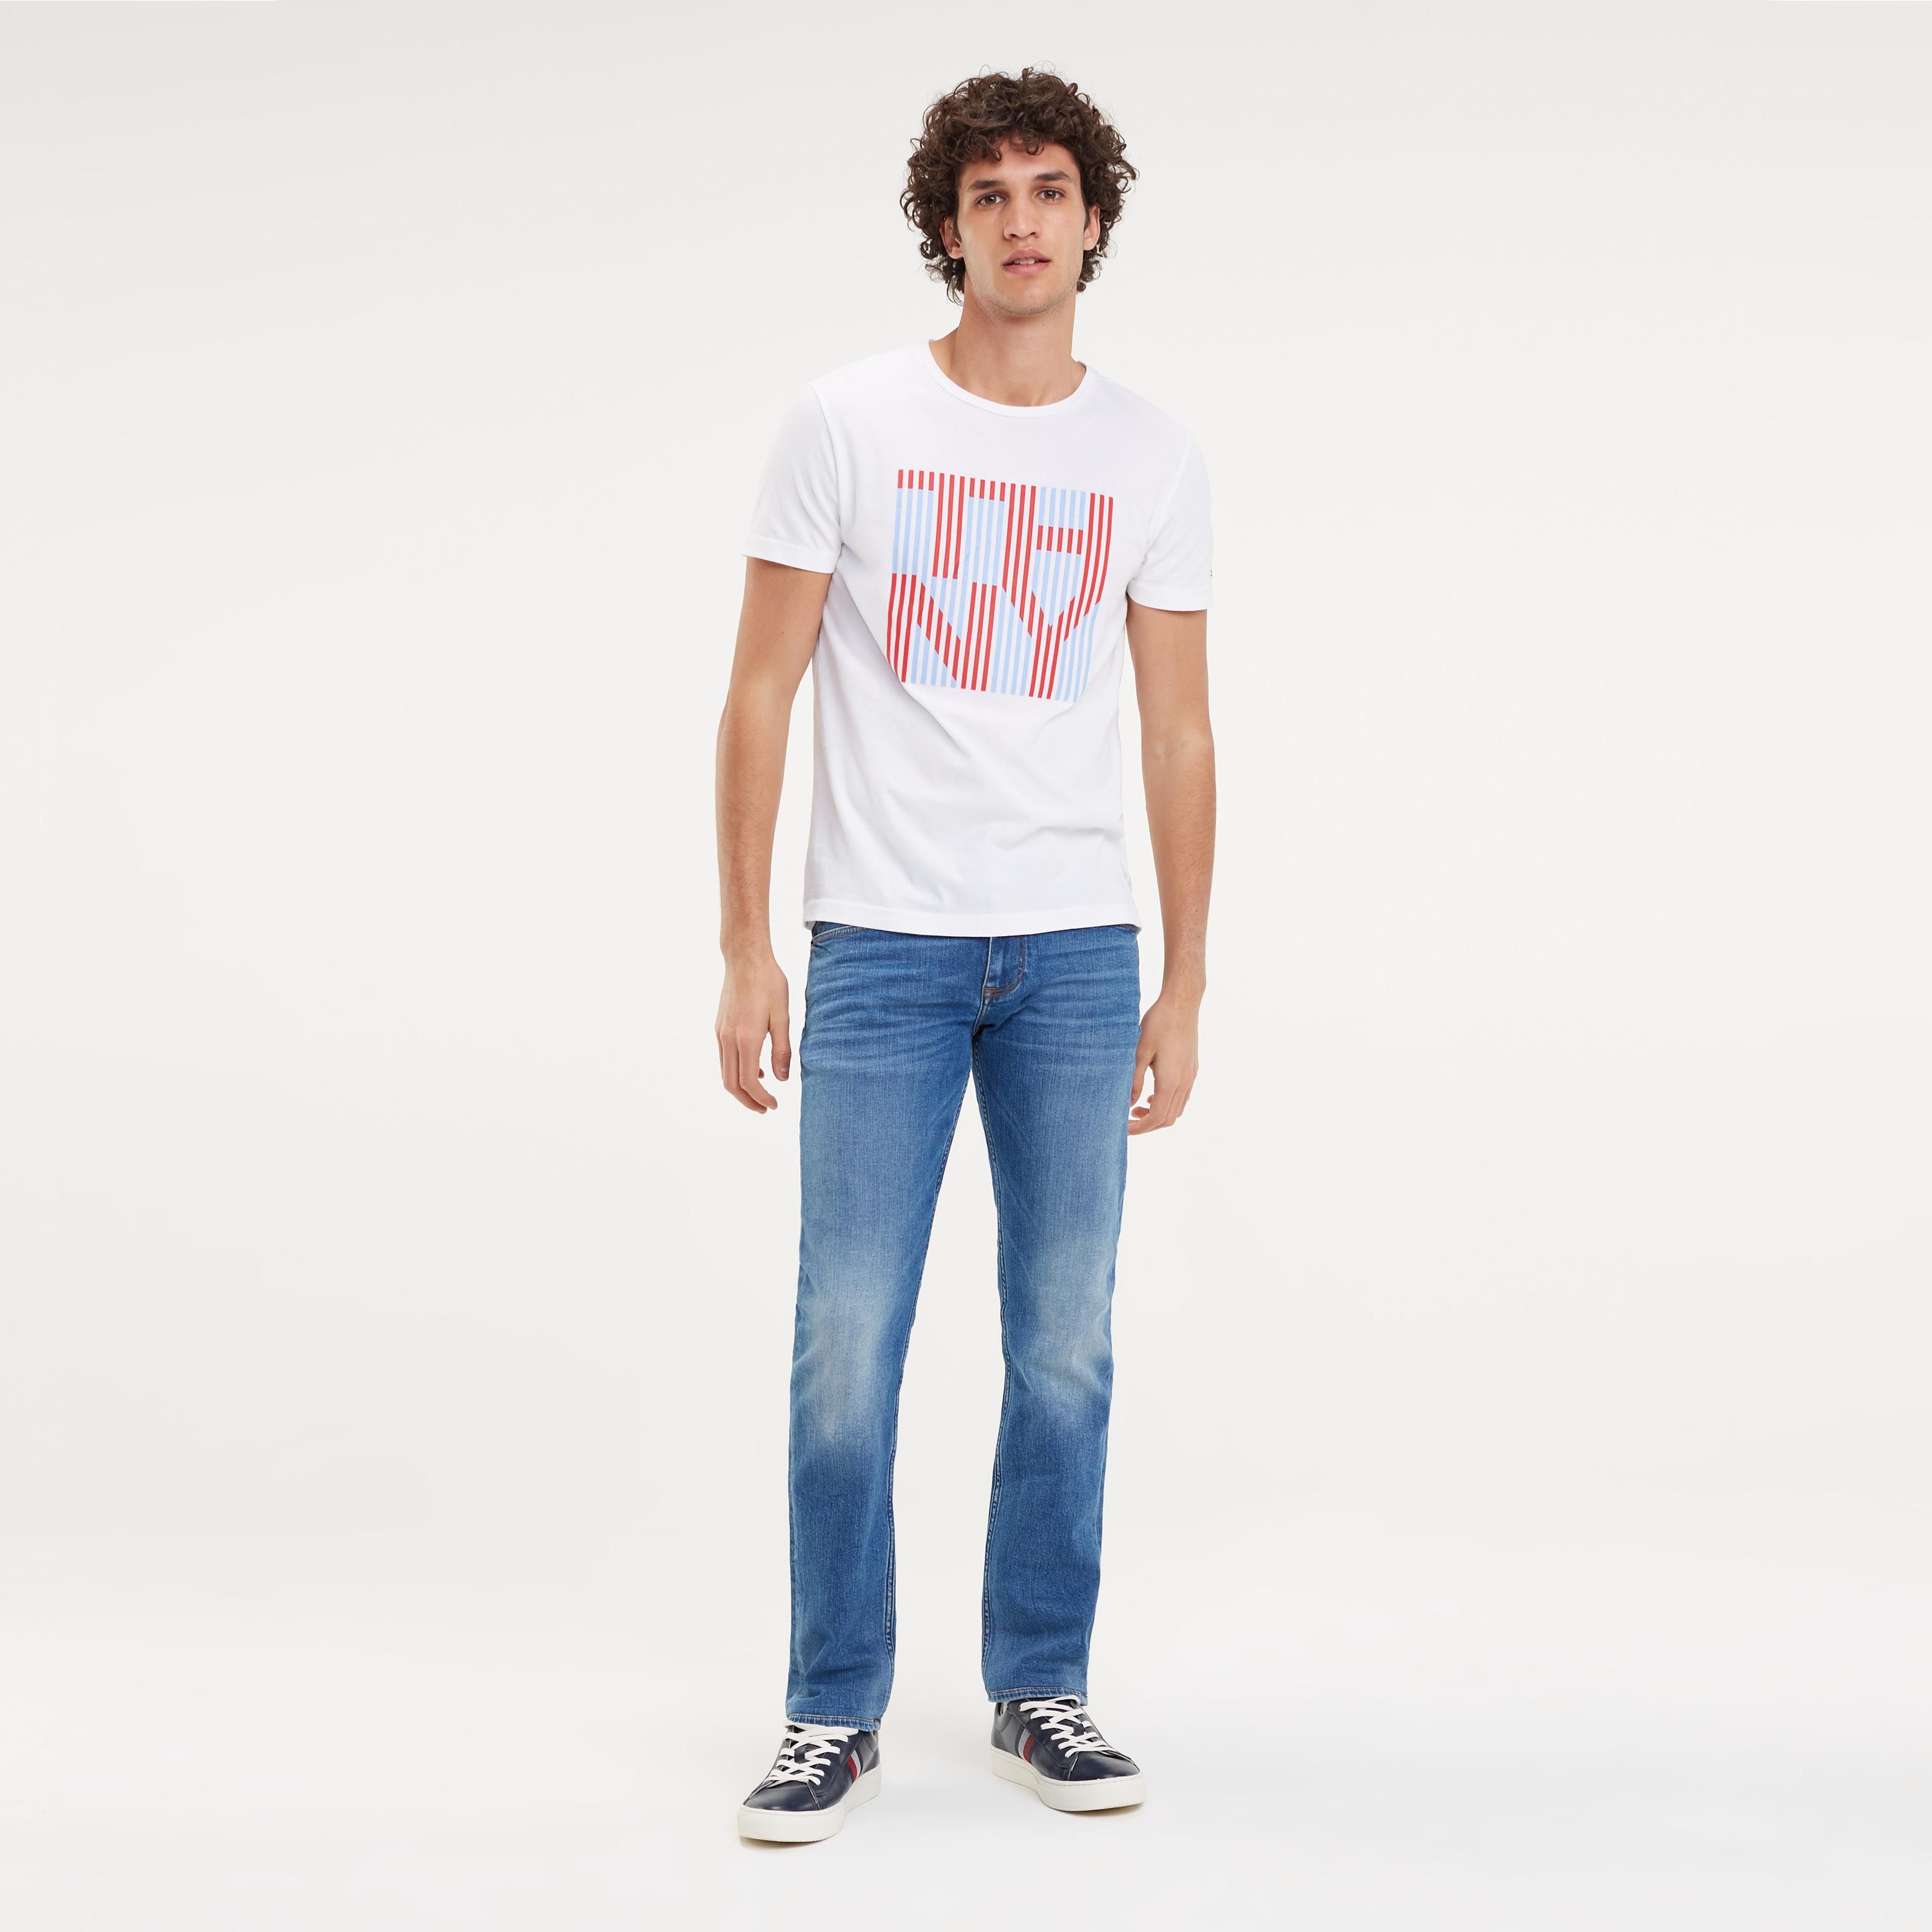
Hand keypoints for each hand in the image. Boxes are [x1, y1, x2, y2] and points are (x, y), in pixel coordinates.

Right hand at [716, 952, 791, 1112]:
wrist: (745, 957)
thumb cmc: (768, 982)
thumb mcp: (783, 1016)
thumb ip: (782, 1050)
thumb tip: (782, 1079)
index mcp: (746, 1038)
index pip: (749, 1081)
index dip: (761, 1098)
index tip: (774, 1105)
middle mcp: (728, 1039)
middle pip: (731, 1084)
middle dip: (747, 1101)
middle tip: (765, 1109)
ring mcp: (721, 1033)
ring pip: (725, 1072)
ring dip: (741, 1088)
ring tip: (760, 1094)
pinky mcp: (719, 1026)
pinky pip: (724, 1058)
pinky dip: (736, 1071)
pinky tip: (755, 1067)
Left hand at [1129, 989, 1199, 1132]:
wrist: (1182, 1003)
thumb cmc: (1158, 1023)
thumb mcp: (1139, 1051)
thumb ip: (1135, 1080)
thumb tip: (1129, 1103)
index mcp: (1170, 1080)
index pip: (1156, 1117)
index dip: (1139, 1127)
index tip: (1123, 1128)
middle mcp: (1184, 1082)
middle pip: (1168, 1118)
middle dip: (1148, 1125)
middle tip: (1127, 1119)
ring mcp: (1191, 1076)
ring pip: (1177, 1110)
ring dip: (1158, 1114)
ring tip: (1138, 1107)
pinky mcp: (1192, 1069)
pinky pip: (1183, 1097)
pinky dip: (1168, 1103)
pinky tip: (1153, 1093)